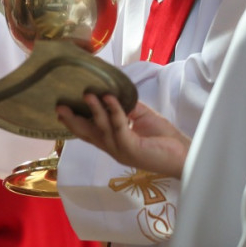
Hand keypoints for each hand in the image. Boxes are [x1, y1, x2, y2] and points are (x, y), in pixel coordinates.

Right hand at [56, 94, 190, 178]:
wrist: (186, 155)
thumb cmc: (164, 138)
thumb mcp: (140, 117)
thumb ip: (125, 108)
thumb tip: (111, 91)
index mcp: (113, 142)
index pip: (89, 133)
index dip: (74, 123)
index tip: (60, 110)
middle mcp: (112, 148)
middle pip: (88, 135)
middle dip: (73, 121)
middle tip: (59, 107)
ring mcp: (121, 151)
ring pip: (102, 129)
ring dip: (94, 110)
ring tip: (87, 94)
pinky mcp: (132, 150)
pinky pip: (119, 128)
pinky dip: (114, 112)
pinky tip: (109, 98)